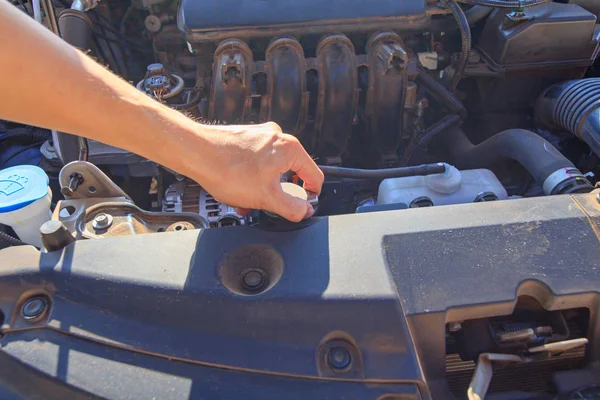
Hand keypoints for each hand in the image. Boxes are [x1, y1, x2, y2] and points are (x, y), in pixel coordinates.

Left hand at [192, 122, 323, 221]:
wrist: (194, 152)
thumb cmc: (226, 169)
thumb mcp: (266, 198)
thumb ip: (292, 207)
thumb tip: (304, 211)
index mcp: (290, 148)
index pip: (315, 176)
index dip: (310, 196)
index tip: (301, 206)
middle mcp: (277, 136)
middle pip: (291, 172)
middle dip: (279, 193)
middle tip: (266, 204)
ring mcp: (260, 135)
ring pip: (271, 169)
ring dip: (262, 187)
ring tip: (245, 199)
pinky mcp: (245, 138)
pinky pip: (257, 162)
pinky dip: (251, 177)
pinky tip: (237, 188)